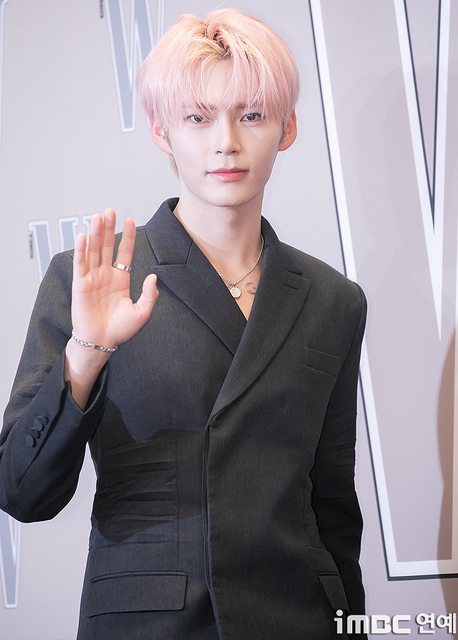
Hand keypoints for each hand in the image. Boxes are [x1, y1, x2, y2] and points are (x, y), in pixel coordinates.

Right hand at [71, 208, 158, 350]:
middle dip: (109, 228)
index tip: (130, 220)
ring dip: (96, 233)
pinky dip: (82, 250)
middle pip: (107, 247)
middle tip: (110, 211)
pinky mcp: (80, 285)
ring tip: (98, 216)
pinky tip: (84, 236)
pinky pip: (81, 264)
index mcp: (120, 279)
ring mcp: (92, 278)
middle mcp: (105, 275)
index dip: (127, 237)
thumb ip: (149, 295)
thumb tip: (152, 277)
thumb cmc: (120, 330)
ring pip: (94, 251)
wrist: (102, 342)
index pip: (124, 253)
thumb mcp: (142, 313)